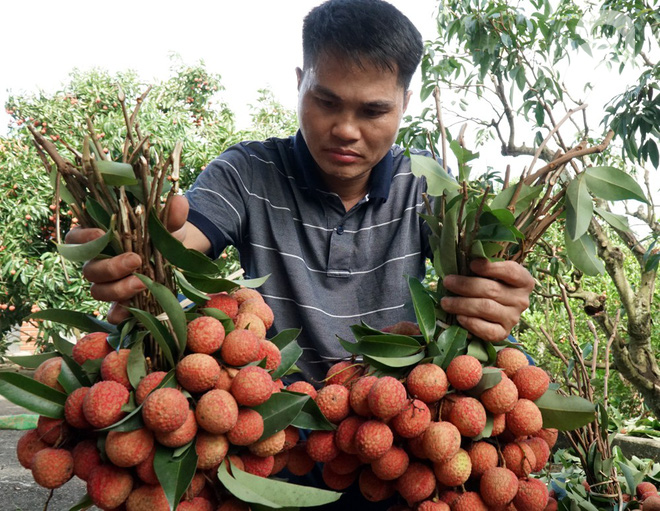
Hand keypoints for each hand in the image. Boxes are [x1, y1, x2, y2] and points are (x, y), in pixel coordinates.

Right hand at [65, 195, 190, 323]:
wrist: (179, 258)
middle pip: (90, 269)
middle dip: (111, 266)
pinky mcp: (122, 303)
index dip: (83, 238)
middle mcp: (99, 263)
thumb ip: (171, 215)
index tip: (102, 233)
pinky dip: (120, 313)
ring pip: (98, 291)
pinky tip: (134, 310)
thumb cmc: (164, 236)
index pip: (76, 238)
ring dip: (118, 289)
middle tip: (136, 261)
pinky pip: (112, 313)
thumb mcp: (169, 225)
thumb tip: (179, 200)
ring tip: (142, 283)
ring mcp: (108, 285)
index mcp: (101, 239)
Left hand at [440, 259, 534, 341]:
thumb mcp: (491, 273)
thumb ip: (482, 266)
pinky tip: (459, 317)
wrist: (494, 310)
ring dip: (462, 304)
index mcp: (523, 281)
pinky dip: (471, 323)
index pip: (510, 271)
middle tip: (447, 281)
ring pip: (486, 308)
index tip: (472, 264)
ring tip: (445, 301)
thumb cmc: (490, 284)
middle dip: (466, 285)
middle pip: (492, 290)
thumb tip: (464, 259)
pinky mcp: (503, 333)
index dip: (491, 268)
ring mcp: (513, 318)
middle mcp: (521, 300)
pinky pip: (487, 330)